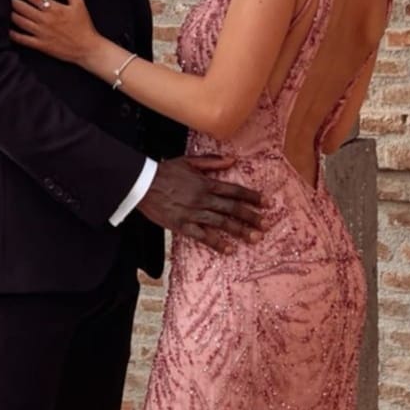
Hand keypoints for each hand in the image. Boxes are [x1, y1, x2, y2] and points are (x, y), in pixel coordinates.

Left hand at [10, 0, 101, 67]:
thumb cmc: (84, 26)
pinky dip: (12, 34)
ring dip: (9, 14)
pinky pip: (22, 39)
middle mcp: (45, 20)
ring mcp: (41, 33)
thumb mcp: (80, 3)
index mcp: (54, 9)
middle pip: (22, 7)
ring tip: (1, 8)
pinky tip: (5, 29)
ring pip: (20, 21)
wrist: (87, 48)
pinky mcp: (40, 45)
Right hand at [138, 156, 263, 252]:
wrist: (141, 184)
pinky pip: (202, 236)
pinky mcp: (182, 225)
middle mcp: (203, 199)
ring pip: (221, 223)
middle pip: (232, 209)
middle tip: (267, 224)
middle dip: (251, 217)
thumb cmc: (165, 171)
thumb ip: (212, 161)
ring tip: (255, 238)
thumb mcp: (189, 161)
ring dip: (240, 230)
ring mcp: (193, 213)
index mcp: (206, 183)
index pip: (234, 191)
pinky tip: (229, 249)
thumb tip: (233, 160)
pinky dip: (216, 243)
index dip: (252, 197)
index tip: (267, 203)